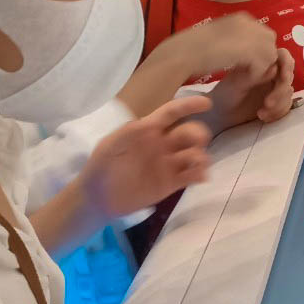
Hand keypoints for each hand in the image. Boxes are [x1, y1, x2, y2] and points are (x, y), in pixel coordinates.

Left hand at [77, 96, 211, 217]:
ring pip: (193, 154)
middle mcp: (162, 144)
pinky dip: (200, 174)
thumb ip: (126, 134)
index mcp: (148, 130)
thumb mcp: (108, 147)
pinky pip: (191, 175)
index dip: (189, 106)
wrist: (97, 199)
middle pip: (188, 133)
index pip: (172, 113)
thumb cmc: (101, 167)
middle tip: (199, 142)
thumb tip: (146, 123)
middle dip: (198, 133)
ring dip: (201, 155)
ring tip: (198, 164)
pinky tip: (201, 176)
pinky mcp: (171, 183)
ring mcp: (168, 164)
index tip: (206, 103)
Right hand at [165, 12, 280, 80]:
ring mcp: (249, 34)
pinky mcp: (248, 50)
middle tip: (245, 71)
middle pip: (269, 43)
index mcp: (241, 18)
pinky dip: (255, 76)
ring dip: (259, 68)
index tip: (242, 64)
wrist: (182, 53)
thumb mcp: (219, 38)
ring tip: (243, 76)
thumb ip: (236, 40)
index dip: (256, 51)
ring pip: (269, 55)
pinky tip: (241, 80)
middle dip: (262, 59)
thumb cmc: (194, 49)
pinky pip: (263, 66)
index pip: (262, 35)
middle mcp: (248, 22)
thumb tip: (249, 50)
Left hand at [205, 48, 295, 130]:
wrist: (220, 114)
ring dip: (279, 105)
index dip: (287, 67)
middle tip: (268, 103)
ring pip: (289, 93)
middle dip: (281, 92)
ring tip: (261, 114)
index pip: (283, 57)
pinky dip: (277, 113)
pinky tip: (263, 117)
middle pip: (289, 76)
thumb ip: (255, 75)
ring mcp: (274, 88)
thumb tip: (275, 68)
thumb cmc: (225, 94)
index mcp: (262, 62)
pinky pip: (286, 106)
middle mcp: (271, 73)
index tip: (283, 79)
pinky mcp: (276, 102)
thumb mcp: (237, 83)